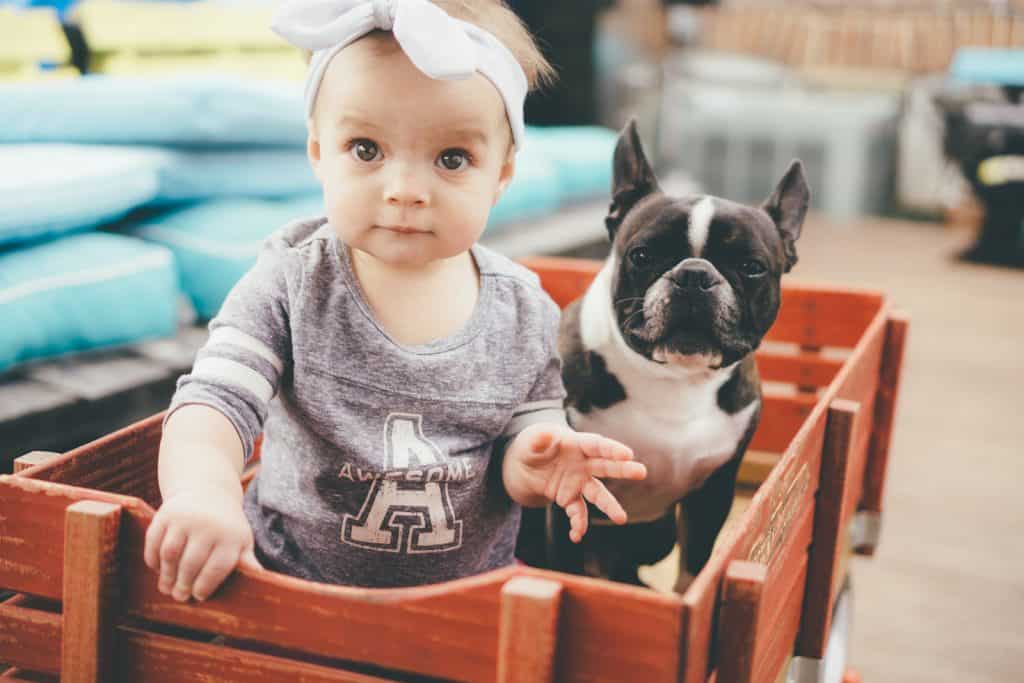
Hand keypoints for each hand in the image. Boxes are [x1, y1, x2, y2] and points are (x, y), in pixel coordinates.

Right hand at [143, 488, 260, 601]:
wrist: (207, 491)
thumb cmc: (227, 524)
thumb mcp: (241, 539)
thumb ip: (246, 559)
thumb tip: (260, 576)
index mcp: (230, 535)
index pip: (216, 568)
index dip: (205, 586)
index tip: (198, 597)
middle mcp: (207, 525)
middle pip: (190, 564)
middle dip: (183, 585)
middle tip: (179, 597)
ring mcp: (184, 518)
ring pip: (170, 555)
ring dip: (167, 575)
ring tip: (167, 588)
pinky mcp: (165, 514)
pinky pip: (154, 542)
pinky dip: (153, 559)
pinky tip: (158, 570)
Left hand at [506, 423, 646, 542]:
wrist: (525, 465)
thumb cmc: (533, 446)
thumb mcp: (531, 441)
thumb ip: (538, 441)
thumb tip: (545, 438)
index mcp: (577, 444)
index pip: (596, 445)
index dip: (611, 449)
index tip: (627, 454)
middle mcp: (583, 463)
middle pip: (606, 466)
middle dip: (623, 470)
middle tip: (641, 472)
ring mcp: (579, 482)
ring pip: (598, 494)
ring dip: (609, 506)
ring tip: (621, 519)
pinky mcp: (570, 498)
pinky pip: (577, 512)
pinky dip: (577, 524)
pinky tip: (575, 536)